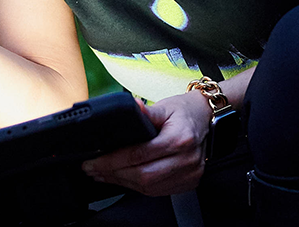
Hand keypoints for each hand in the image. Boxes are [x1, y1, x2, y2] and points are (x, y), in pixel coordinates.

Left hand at [80, 90, 209, 195]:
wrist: (205, 119)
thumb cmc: (183, 112)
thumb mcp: (164, 106)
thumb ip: (144, 111)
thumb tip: (130, 107)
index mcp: (179, 139)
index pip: (139, 154)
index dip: (112, 161)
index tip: (93, 161)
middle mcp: (187, 160)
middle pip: (142, 175)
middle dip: (113, 174)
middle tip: (92, 170)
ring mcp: (190, 174)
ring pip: (149, 187)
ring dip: (122, 183)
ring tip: (103, 175)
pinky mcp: (189, 182)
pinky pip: (158, 190)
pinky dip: (137, 187)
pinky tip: (123, 179)